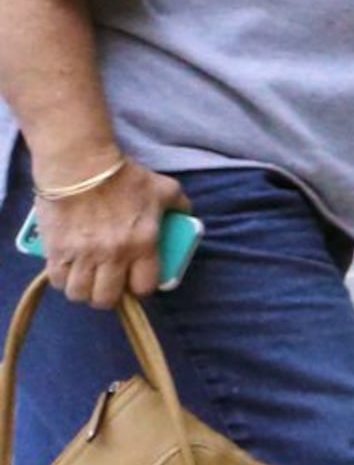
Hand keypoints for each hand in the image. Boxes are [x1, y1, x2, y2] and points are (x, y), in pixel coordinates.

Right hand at [34, 158, 188, 310]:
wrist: (80, 166)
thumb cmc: (124, 176)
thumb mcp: (163, 188)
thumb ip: (178, 204)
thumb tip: (186, 214)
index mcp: (143, 243)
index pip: (143, 287)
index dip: (141, 289)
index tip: (136, 282)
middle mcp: (113, 255)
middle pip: (107, 298)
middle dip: (110, 296)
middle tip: (109, 285)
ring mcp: (83, 255)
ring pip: (80, 294)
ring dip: (84, 291)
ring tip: (87, 280)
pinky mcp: (56, 250)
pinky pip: (57, 281)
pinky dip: (63, 280)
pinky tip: (68, 271)